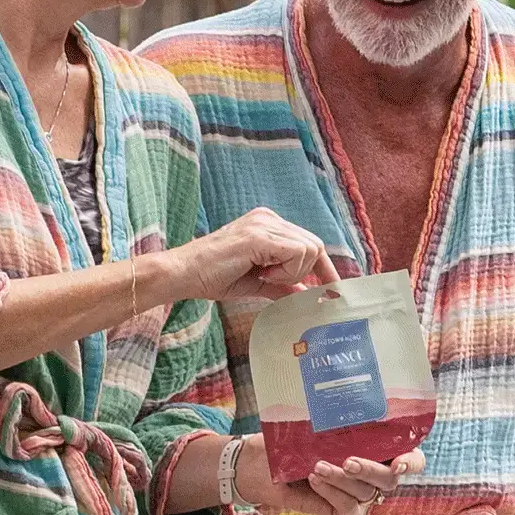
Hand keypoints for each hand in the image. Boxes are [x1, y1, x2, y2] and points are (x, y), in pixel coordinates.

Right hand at [172, 210, 338, 304]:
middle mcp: (269, 218)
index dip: (324, 267)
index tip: (332, 289)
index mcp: (268, 224)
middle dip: (305, 273)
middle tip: (275, 282)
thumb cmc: (211, 277)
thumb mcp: (255, 283)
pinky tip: (263, 274)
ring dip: (292, 273)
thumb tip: (306, 296)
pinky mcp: (259, 236)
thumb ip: (282, 286)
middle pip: (314, 245)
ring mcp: (264, 224)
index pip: (309, 242)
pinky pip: (296, 254)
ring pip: (308, 249)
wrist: (182, 273)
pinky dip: (286, 271)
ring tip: (264, 276)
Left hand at [234, 434, 424, 514]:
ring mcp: (358, 493)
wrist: (258, 461)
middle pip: (390, 479)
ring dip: (342, 480)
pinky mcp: (340, 510)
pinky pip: (348, 509)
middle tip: (349, 461)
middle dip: (371, 470)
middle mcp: (373, 472)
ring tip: (316, 467)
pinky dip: (332, 493)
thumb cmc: (291, 435)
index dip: (412, 462)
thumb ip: (335, 419)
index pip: (412, 458)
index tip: (399, 463)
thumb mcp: (314, 421)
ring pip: (366, 493)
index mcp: (378, 446)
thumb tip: (346, 403)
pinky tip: (314, 480)